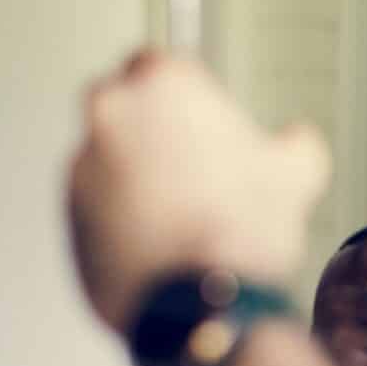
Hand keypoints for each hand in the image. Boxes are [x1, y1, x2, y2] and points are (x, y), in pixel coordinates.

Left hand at [69, 51, 329, 331]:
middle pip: (126, 103)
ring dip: (139, 172)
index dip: (190, 94)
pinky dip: (123, 212)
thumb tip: (296, 141)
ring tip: (184, 211)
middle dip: (155, 127)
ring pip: (110, 154)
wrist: (201, 303)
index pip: (162, 61)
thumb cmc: (241, 229)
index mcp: (163, 82)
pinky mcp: (67, 212)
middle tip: (195, 162)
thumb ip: (296, 141)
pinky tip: (164, 236)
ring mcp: (82, 163)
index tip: (206, 118)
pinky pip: (98, 200)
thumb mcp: (299, 173)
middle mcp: (112, 112)